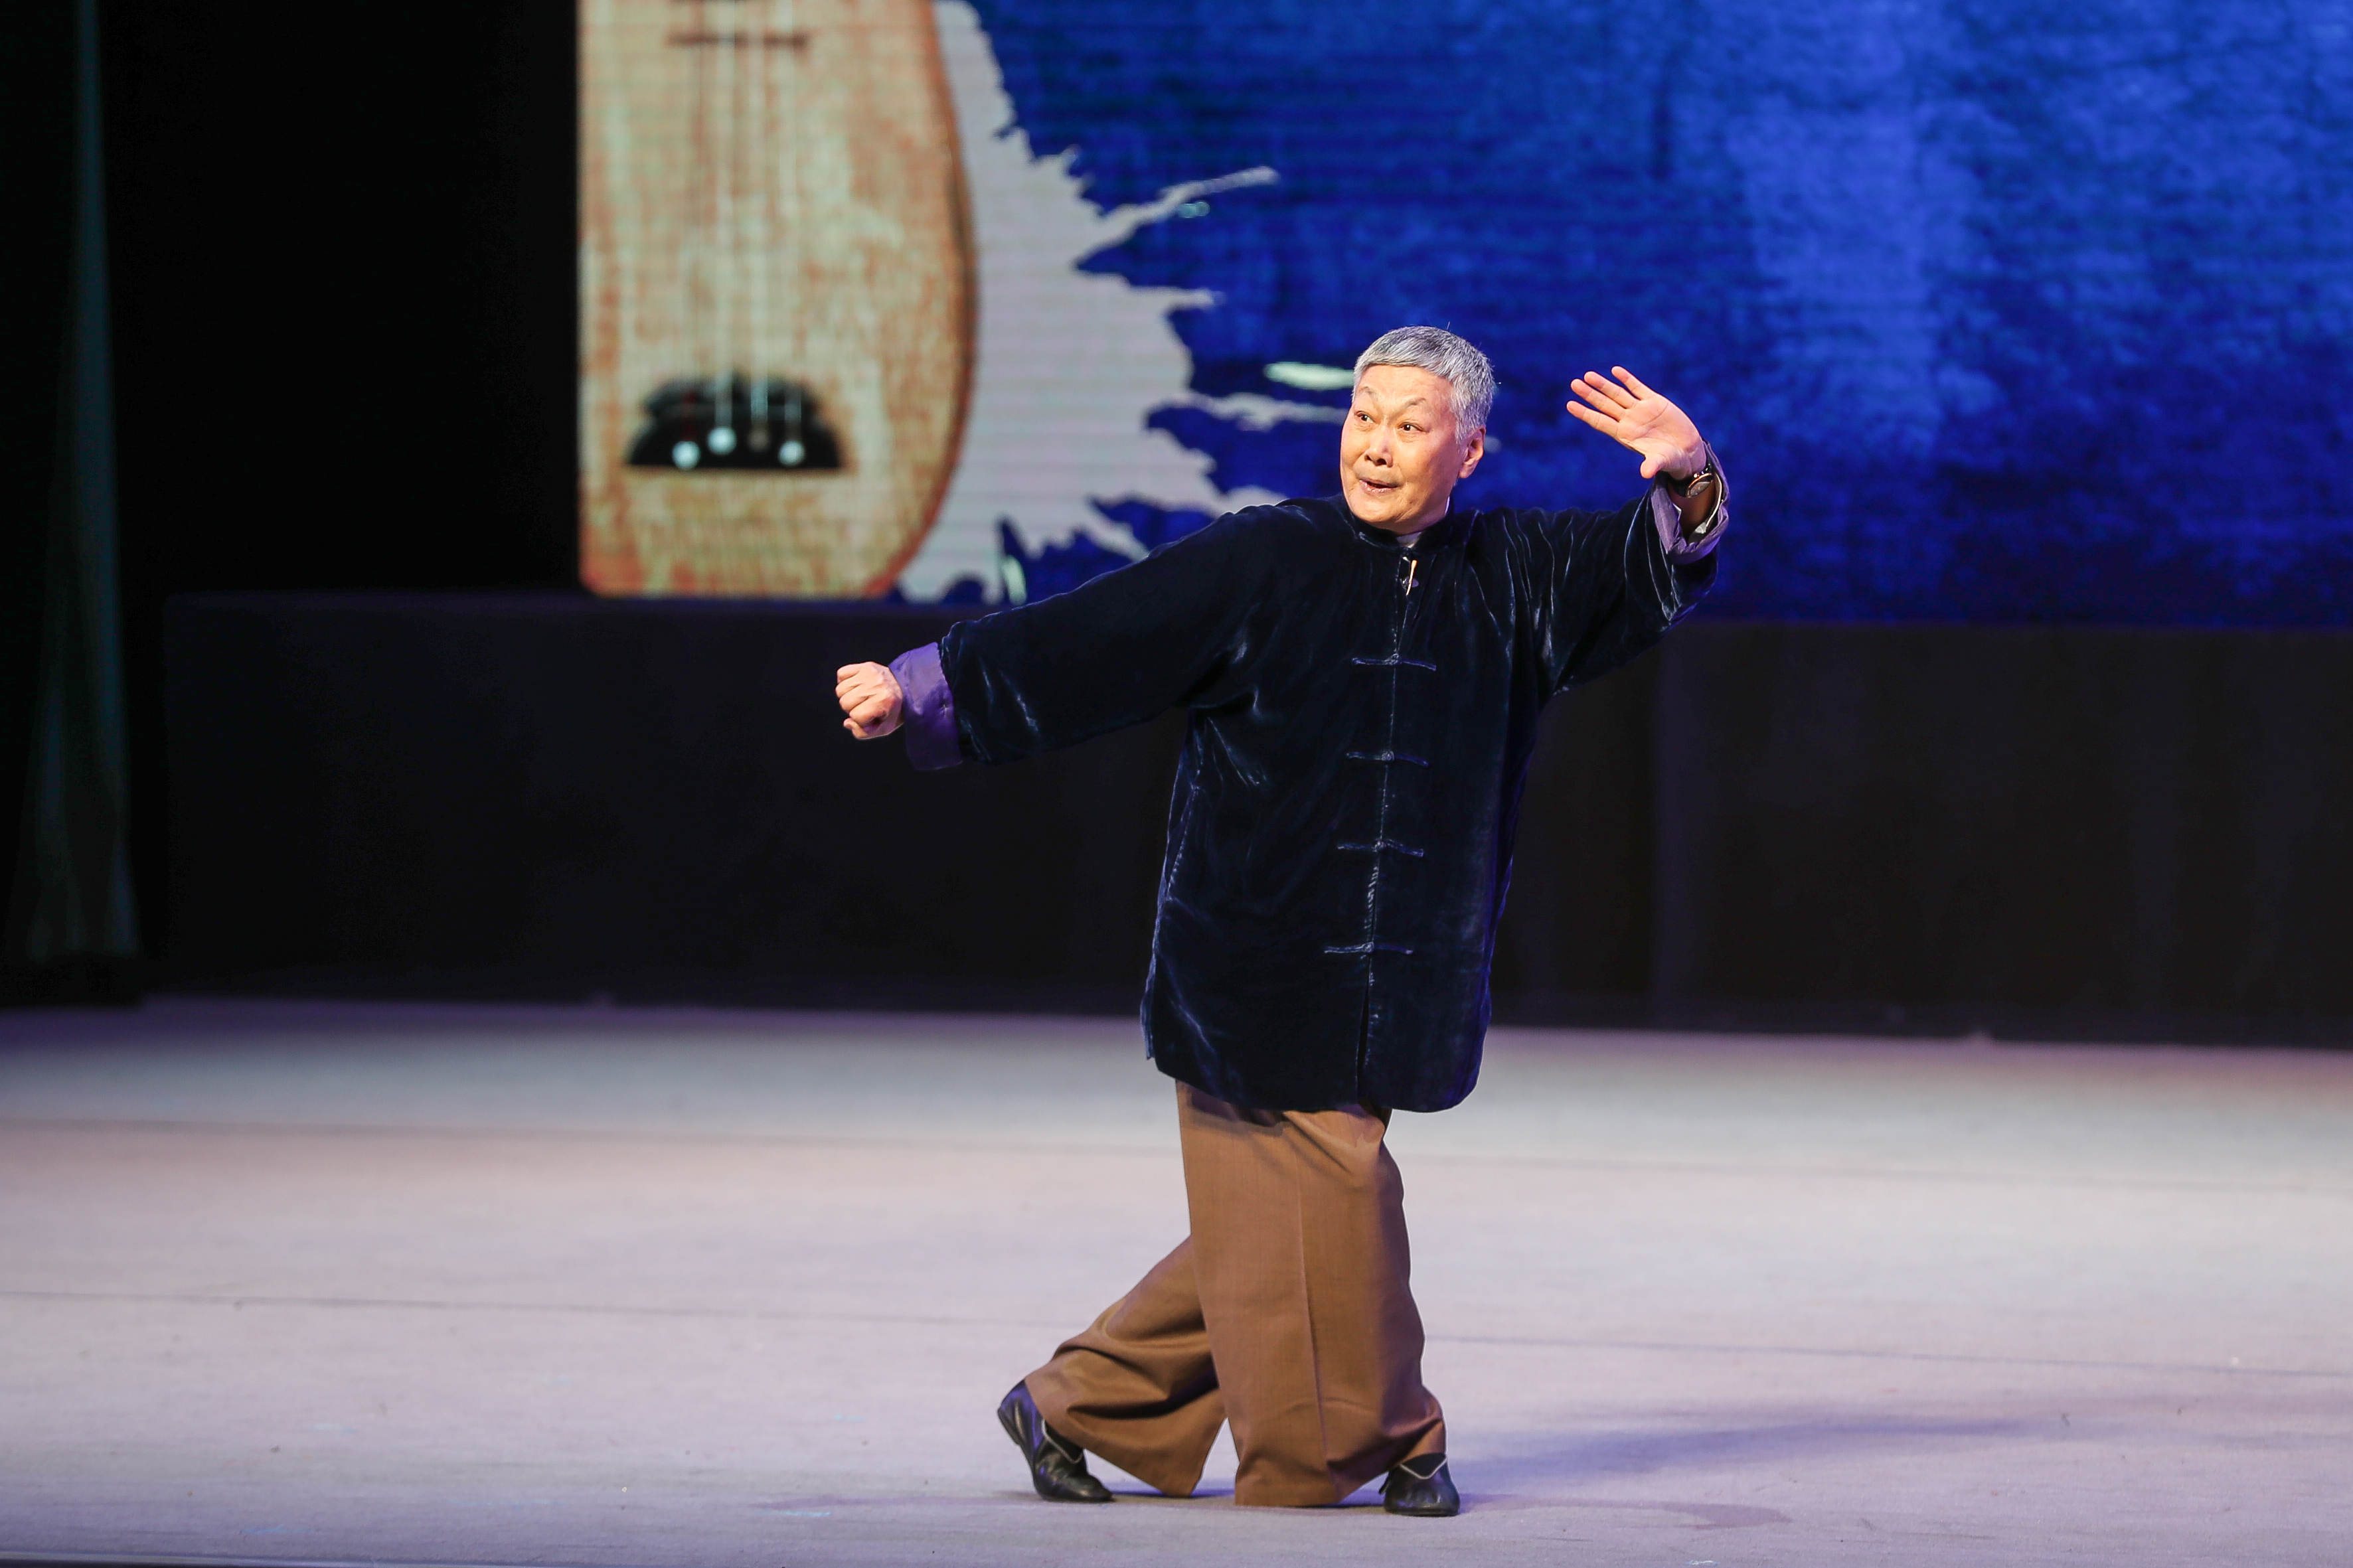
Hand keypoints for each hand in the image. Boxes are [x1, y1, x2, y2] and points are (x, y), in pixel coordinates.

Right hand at [836, 662, 904, 738]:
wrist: (906, 689)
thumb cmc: (893, 710)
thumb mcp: (884, 728)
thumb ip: (863, 732)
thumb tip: (847, 723)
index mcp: (884, 701)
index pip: (856, 716)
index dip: (862, 720)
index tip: (873, 715)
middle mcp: (876, 685)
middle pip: (844, 702)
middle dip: (853, 708)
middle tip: (866, 706)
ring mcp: (869, 673)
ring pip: (840, 690)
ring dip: (847, 696)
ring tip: (861, 696)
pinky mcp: (865, 665)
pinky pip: (841, 674)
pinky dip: (845, 681)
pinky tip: (857, 686)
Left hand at [1566, 366, 1705, 481]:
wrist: (1685, 450)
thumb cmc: (1669, 459)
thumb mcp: (1660, 462)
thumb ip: (1652, 465)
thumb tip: (1645, 473)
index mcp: (1625, 435)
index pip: (1600, 422)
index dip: (1585, 413)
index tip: (1570, 404)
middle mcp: (1629, 421)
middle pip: (1604, 405)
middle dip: (1590, 394)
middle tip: (1574, 383)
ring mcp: (1640, 410)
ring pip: (1617, 394)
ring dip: (1603, 384)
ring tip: (1588, 375)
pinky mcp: (1655, 401)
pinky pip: (1637, 388)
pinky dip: (1627, 379)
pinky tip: (1615, 371)